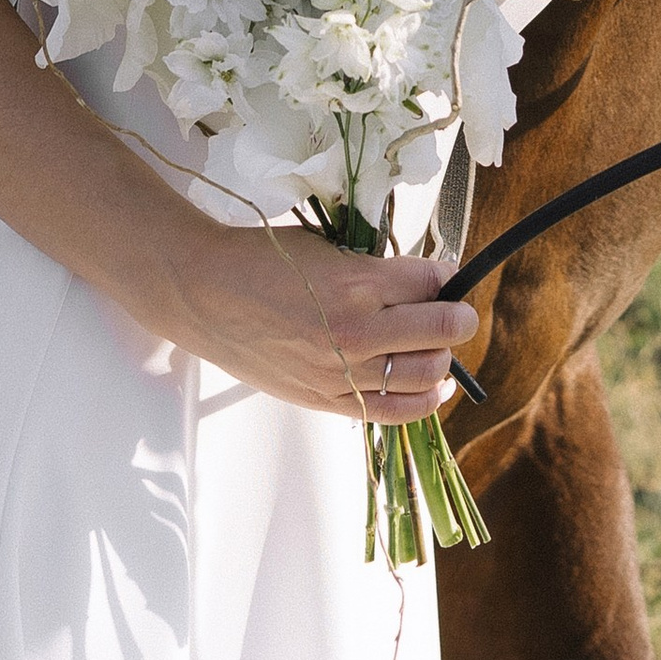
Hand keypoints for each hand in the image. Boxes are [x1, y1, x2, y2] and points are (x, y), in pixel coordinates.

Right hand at [152, 222, 477, 424]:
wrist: (203, 293)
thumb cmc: (261, 261)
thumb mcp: (326, 248)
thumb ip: (375, 268)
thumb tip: (424, 283)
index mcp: (358, 282)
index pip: (434, 281)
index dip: (447, 277)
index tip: (447, 278)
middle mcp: (356, 330)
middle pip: (441, 329)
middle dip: (458, 318)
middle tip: (458, 312)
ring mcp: (341, 371)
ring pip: (425, 373)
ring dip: (442, 358)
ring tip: (441, 348)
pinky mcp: (325, 400)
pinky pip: (393, 411)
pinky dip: (422, 400)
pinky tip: (433, 389)